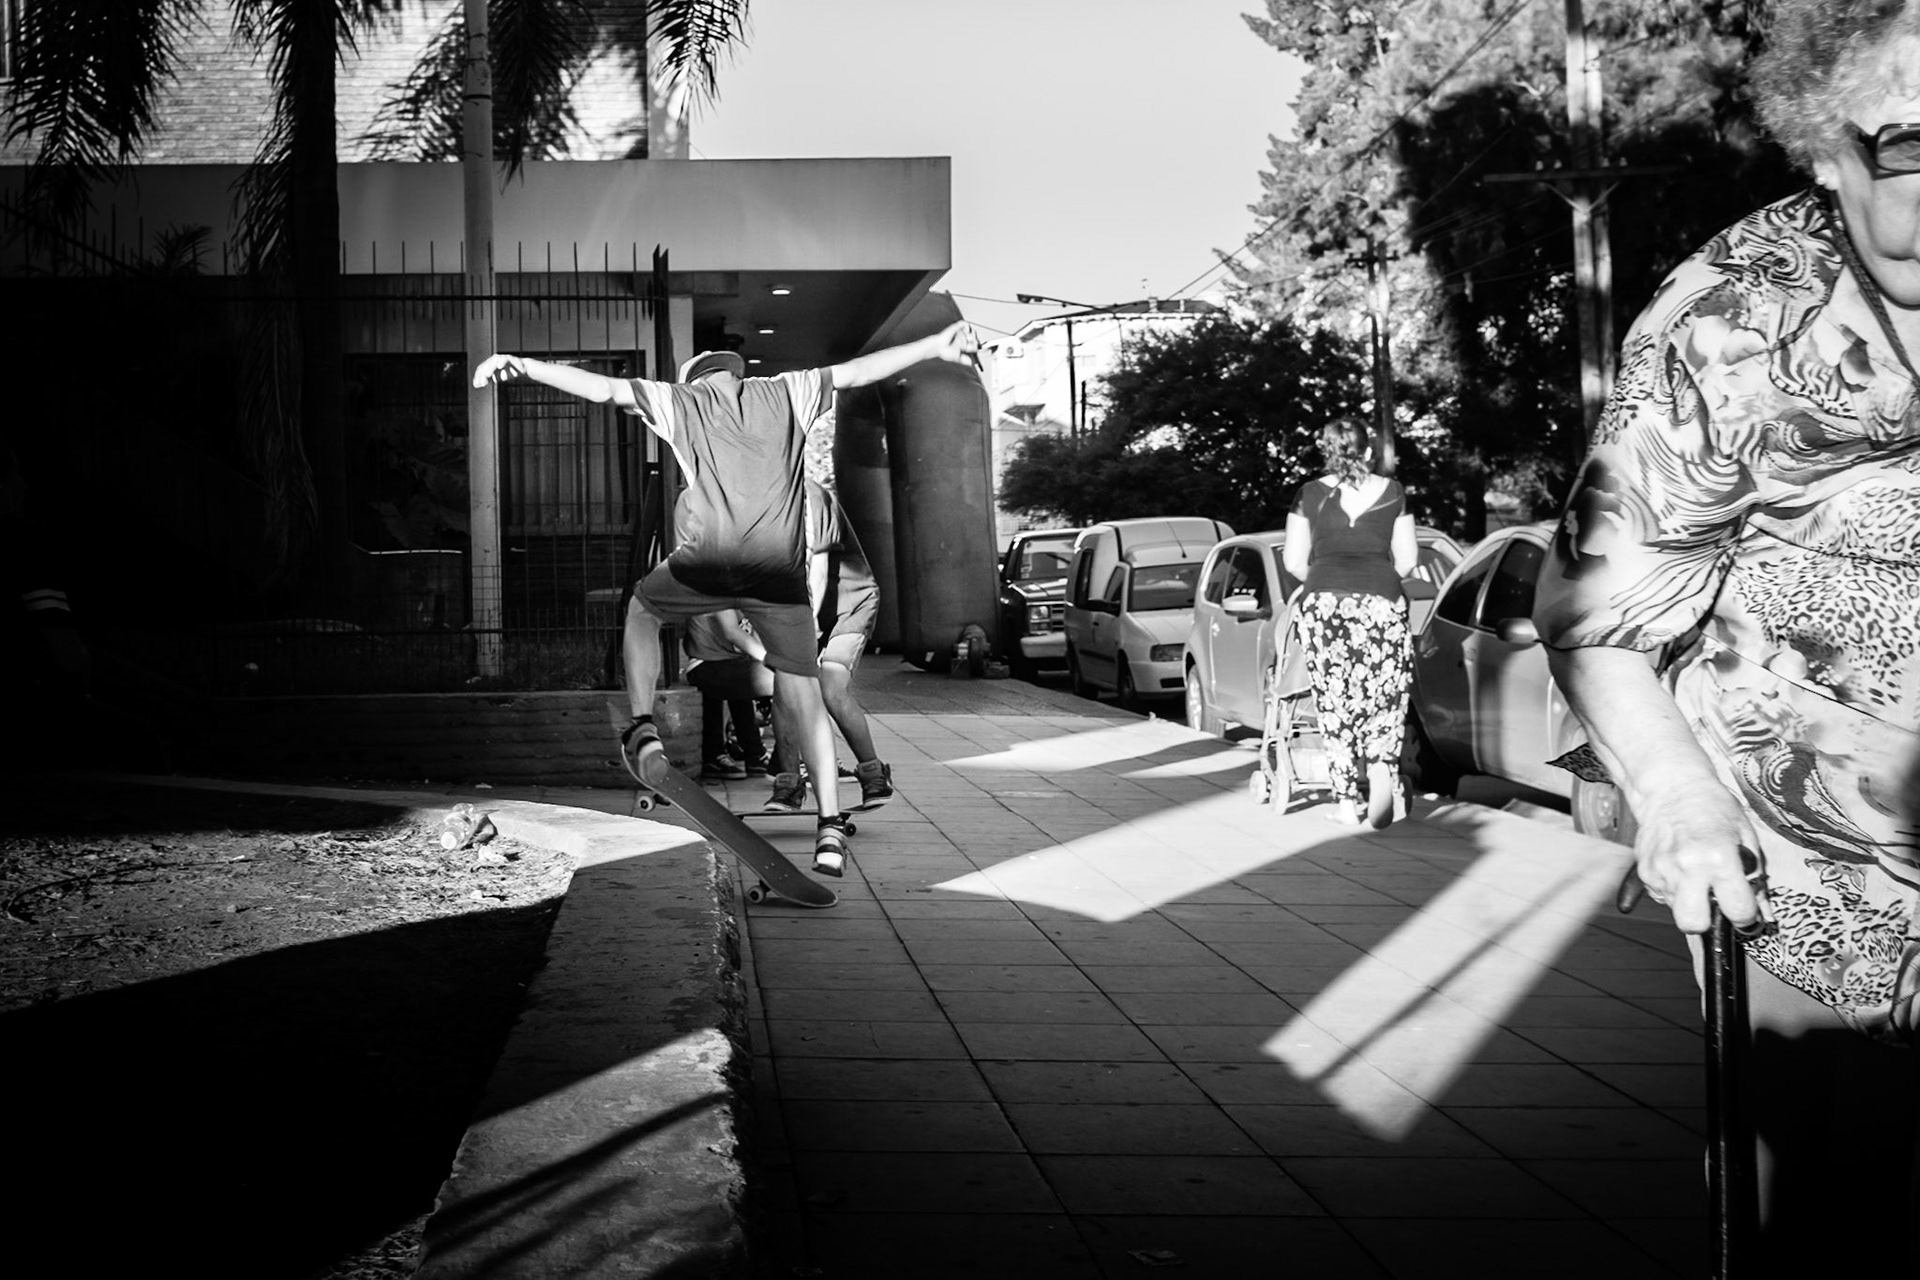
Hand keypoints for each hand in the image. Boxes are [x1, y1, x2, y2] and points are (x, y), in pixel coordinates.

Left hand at [473, 354, 526, 387]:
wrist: (522, 369)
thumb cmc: (509, 373)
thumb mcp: (497, 378)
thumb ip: (487, 380)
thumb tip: (475, 384)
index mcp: (489, 364)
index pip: (481, 369)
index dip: (478, 377)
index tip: (477, 385)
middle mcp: (493, 360)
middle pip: (486, 365)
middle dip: (482, 375)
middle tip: (482, 383)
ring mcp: (501, 358)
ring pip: (493, 362)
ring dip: (490, 368)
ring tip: (487, 375)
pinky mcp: (509, 358)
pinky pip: (504, 359)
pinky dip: (501, 362)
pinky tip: (499, 367)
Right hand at [931, 321, 980, 369]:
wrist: (938, 347)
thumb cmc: (945, 352)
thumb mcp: (957, 358)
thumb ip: (964, 360)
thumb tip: (971, 363)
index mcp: (963, 346)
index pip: (974, 345)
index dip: (978, 347)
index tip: (980, 349)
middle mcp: (963, 339)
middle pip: (975, 337)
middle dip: (976, 341)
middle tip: (974, 343)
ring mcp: (960, 333)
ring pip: (972, 331)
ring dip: (973, 334)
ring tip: (969, 338)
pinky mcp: (956, 327)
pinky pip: (965, 324)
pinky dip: (967, 327)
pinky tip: (966, 331)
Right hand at [1629, 784, 1765, 934]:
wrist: (1671, 787)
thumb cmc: (1713, 806)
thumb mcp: (1745, 836)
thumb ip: (1755, 877)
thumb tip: (1762, 914)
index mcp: (1719, 858)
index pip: (1737, 910)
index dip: (1745, 916)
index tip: (1743, 909)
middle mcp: (1687, 867)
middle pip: (1692, 924)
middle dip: (1705, 921)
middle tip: (1713, 903)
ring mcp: (1661, 870)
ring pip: (1676, 910)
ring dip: (1689, 900)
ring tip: (1696, 874)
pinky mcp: (1644, 870)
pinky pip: (1661, 895)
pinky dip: (1673, 888)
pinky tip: (1680, 867)